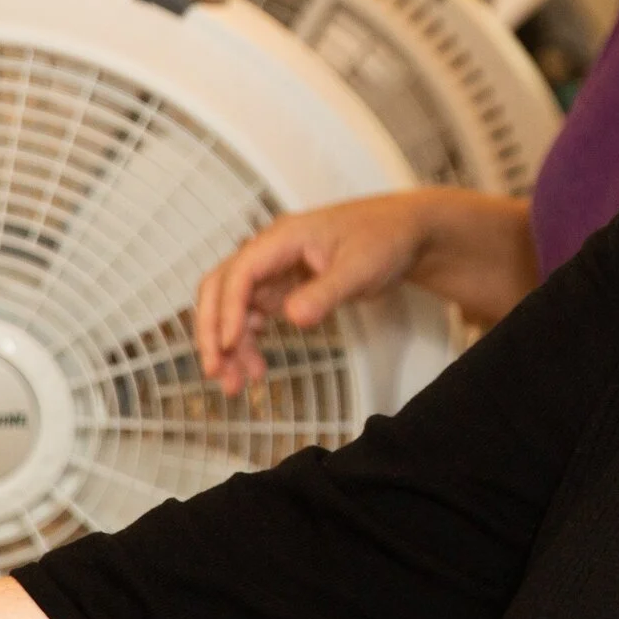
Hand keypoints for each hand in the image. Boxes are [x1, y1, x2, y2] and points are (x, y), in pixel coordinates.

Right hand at [194, 194, 431, 392]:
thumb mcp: (360, 268)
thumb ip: (326, 293)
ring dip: (229, 344)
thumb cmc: (384, 239)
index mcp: (284, 237)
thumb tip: (293, 317)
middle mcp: (271, 251)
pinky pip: (253, 315)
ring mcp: (275, 269)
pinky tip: (255, 367)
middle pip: (221, 287)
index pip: (241, 271)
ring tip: (236, 385)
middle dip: (213, 330)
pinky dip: (248, 341)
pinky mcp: (283, 287)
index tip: (230, 344)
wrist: (405, 233)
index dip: (229, 308)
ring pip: (234, 307)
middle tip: (216, 372)